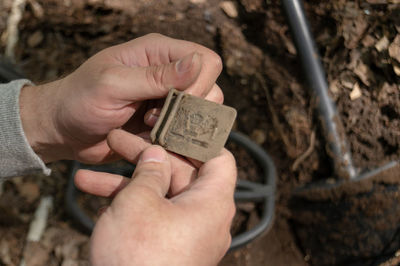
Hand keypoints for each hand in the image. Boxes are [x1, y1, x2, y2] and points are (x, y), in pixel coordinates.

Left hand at [19, 33, 222, 164]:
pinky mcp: (164, 122)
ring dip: (180, 126)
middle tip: (153, 116)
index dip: (199, 83)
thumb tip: (197, 62)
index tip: (174, 102)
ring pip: (202, 113)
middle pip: (211, 87)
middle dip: (189, 108)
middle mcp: (169, 74)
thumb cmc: (80, 100)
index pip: (205, 60)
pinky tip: (149, 139)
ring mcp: (168, 99)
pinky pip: (186, 132)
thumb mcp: (112, 84)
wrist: (63, 129)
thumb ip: (155, 76)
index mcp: (157, 53)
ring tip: (149, 127)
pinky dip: (173, 139)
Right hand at [75, 138, 236, 264]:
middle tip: (116, 142)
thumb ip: (149, 171)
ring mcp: (185, 233)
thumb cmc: (138, 258)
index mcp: (212, 202)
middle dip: (145, 158)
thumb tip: (156, 154)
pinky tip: (95, 197)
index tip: (173, 124)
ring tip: (87, 176)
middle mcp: (204, 216)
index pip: (218, 158)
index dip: (197, 139)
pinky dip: (128, 206)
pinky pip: (152, 216)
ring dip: (125, 183)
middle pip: (180, 173)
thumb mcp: (139, 202)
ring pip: (159, 195)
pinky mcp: (167, 247)